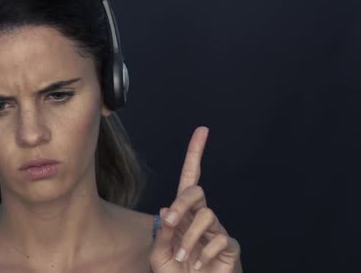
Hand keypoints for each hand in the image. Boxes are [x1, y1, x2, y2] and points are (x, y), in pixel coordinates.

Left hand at [149, 126, 241, 272]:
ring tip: (184, 259)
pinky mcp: (231, 246)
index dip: (195, 155)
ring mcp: (217, 231)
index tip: (202, 131)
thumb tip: (166, 209)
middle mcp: (200, 218)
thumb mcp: (160, 256)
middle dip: (182, 203)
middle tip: (172, 221)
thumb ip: (162, 235)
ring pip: (206, 216)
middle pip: (196, 191)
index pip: (190, 180)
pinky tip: (199, 265)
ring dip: (190, 239)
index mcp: (183, 215)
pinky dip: (204, 253)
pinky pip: (220, 238)